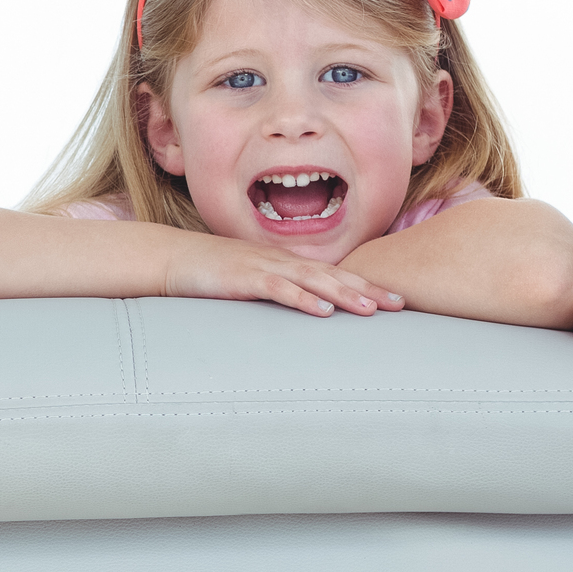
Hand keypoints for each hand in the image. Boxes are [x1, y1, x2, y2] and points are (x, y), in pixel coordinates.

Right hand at [161, 236, 402, 316]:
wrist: (172, 258)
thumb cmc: (211, 274)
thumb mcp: (252, 283)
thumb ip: (277, 292)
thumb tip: (304, 313)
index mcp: (285, 264)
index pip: (334, 274)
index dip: (366, 284)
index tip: (395, 300)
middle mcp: (281, 262)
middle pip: (333, 275)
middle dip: (368, 288)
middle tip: (400, 304)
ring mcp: (263, 268)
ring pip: (312, 280)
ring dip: (343, 294)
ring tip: (372, 309)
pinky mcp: (244, 279)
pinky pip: (278, 289)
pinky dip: (301, 299)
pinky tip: (321, 311)